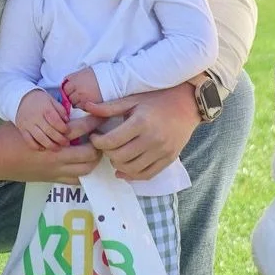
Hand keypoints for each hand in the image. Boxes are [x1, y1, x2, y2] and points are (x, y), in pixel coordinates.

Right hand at [0, 122, 99, 184]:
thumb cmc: (9, 136)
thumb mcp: (31, 122)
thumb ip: (51, 119)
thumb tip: (68, 111)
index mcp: (51, 139)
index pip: (81, 128)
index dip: (95, 121)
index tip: (102, 115)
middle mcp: (57, 157)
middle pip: (89, 153)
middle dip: (98, 144)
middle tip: (101, 136)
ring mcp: (55, 171)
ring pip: (85, 169)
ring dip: (93, 160)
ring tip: (94, 149)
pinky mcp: (51, 179)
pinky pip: (75, 180)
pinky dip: (83, 172)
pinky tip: (83, 163)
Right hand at [15, 88, 70, 148]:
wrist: (21, 99)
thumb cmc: (40, 101)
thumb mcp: (51, 100)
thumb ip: (60, 109)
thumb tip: (67, 120)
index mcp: (45, 108)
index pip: (55, 120)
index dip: (63, 128)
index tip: (68, 131)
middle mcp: (36, 117)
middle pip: (49, 131)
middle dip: (59, 139)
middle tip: (66, 143)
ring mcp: (28, 124)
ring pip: (39, 137)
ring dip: (49, 145)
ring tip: (57, 148)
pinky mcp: (22, 129)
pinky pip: (28, 140)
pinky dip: (36, 146)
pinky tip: (43, 148)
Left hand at [62, 67, 101, 111]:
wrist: (113, 79)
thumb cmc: (99, 74)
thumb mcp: (83, 71)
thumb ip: (73, 78)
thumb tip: (64, 84)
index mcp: (75, 80)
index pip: (64, 88)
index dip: (68, 90)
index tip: (72, 90)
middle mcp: (77, 89)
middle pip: (68, 97)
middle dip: (72, 96)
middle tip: (79, 94)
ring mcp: (83, 98)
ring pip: (74, 104)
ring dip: (77, 102)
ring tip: (85, 97)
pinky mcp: (89, 104)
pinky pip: (82, 108)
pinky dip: (84, 106)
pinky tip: (90, 101)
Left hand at [82, 83, 199, 181]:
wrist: (188, 103)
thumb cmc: (158, 98)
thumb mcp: (133, 99)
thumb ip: (109, 107)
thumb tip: (85, 107)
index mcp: (141, 122)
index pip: (111, 141)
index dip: (97, 142)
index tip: (95, 137)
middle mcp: (152, 139)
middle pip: (119, 157)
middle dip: (107, 153)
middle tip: (105, 145)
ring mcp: (162, 151)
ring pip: (131, 169)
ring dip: (118, 164)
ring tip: (115, 153)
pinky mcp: (169, 159)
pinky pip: (147, 174)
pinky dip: (132, 175)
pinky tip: (124, 169)